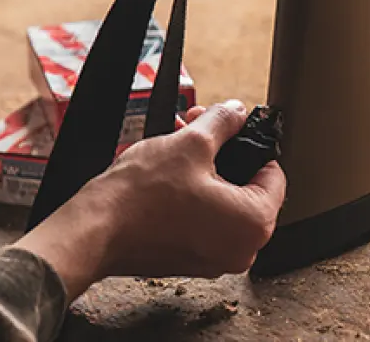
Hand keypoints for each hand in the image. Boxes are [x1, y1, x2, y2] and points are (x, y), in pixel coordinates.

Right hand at [15, 100, 285, 301]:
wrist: (96, 230)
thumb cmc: (142, 194)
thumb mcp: (191, 143)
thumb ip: (223, 123)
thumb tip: (237, 112)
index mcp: (253, 223)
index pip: (273, 174)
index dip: (251, 144)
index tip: (231, 131)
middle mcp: (241, 249)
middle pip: (246, 186)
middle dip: (222, 151)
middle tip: (199, 127)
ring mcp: (215, 257)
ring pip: (222, 200)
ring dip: (205, 167)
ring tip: (179, 139)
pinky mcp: (191, 257)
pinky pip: (205, 218)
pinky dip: (194, 192)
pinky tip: (171, 167)